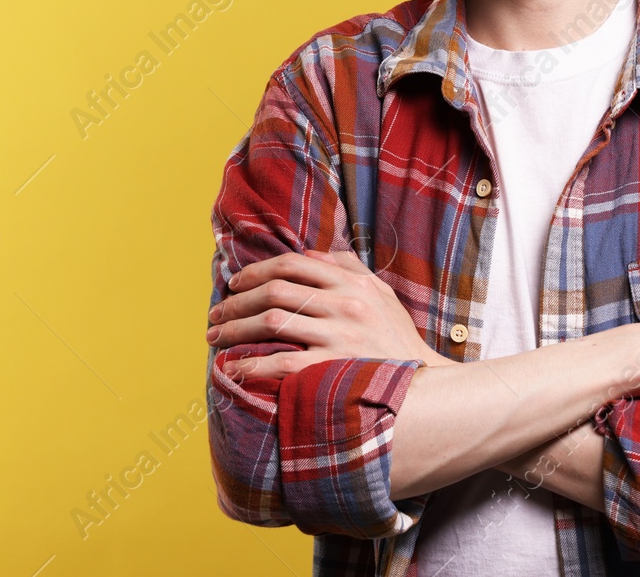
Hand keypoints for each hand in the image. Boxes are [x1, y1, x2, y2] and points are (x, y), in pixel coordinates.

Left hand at [207, 248, 452, 380]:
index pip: (294, 263)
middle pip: (276, 290)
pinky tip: (234, 368)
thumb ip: (347, 268)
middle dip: (238, 301)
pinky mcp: (332, 367)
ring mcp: (339, 335)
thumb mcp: (381, 294)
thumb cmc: (396, 338)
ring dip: (236, 328)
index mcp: (353, 282)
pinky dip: (252, 364)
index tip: (235, 284)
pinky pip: (281, 362)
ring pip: (272, 321)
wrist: (423, 385)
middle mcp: (345, 303)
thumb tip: (309, 253)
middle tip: (217, 312)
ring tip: (216, 337)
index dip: (257, 270)